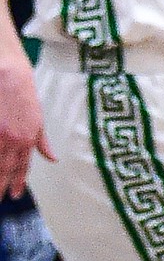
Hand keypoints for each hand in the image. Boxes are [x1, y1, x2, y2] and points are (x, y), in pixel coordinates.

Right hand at [0, 49, 54, 198]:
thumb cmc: (24, 91)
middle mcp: (14, 140)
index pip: (23, 167)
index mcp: (30, 137)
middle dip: (2, 187)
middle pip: (6, 170)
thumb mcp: (38, 116)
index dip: (18, 183)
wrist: (8, 74)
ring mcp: (0, 137)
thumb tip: (53, 159)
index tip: (15, 195)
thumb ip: (42, 141)